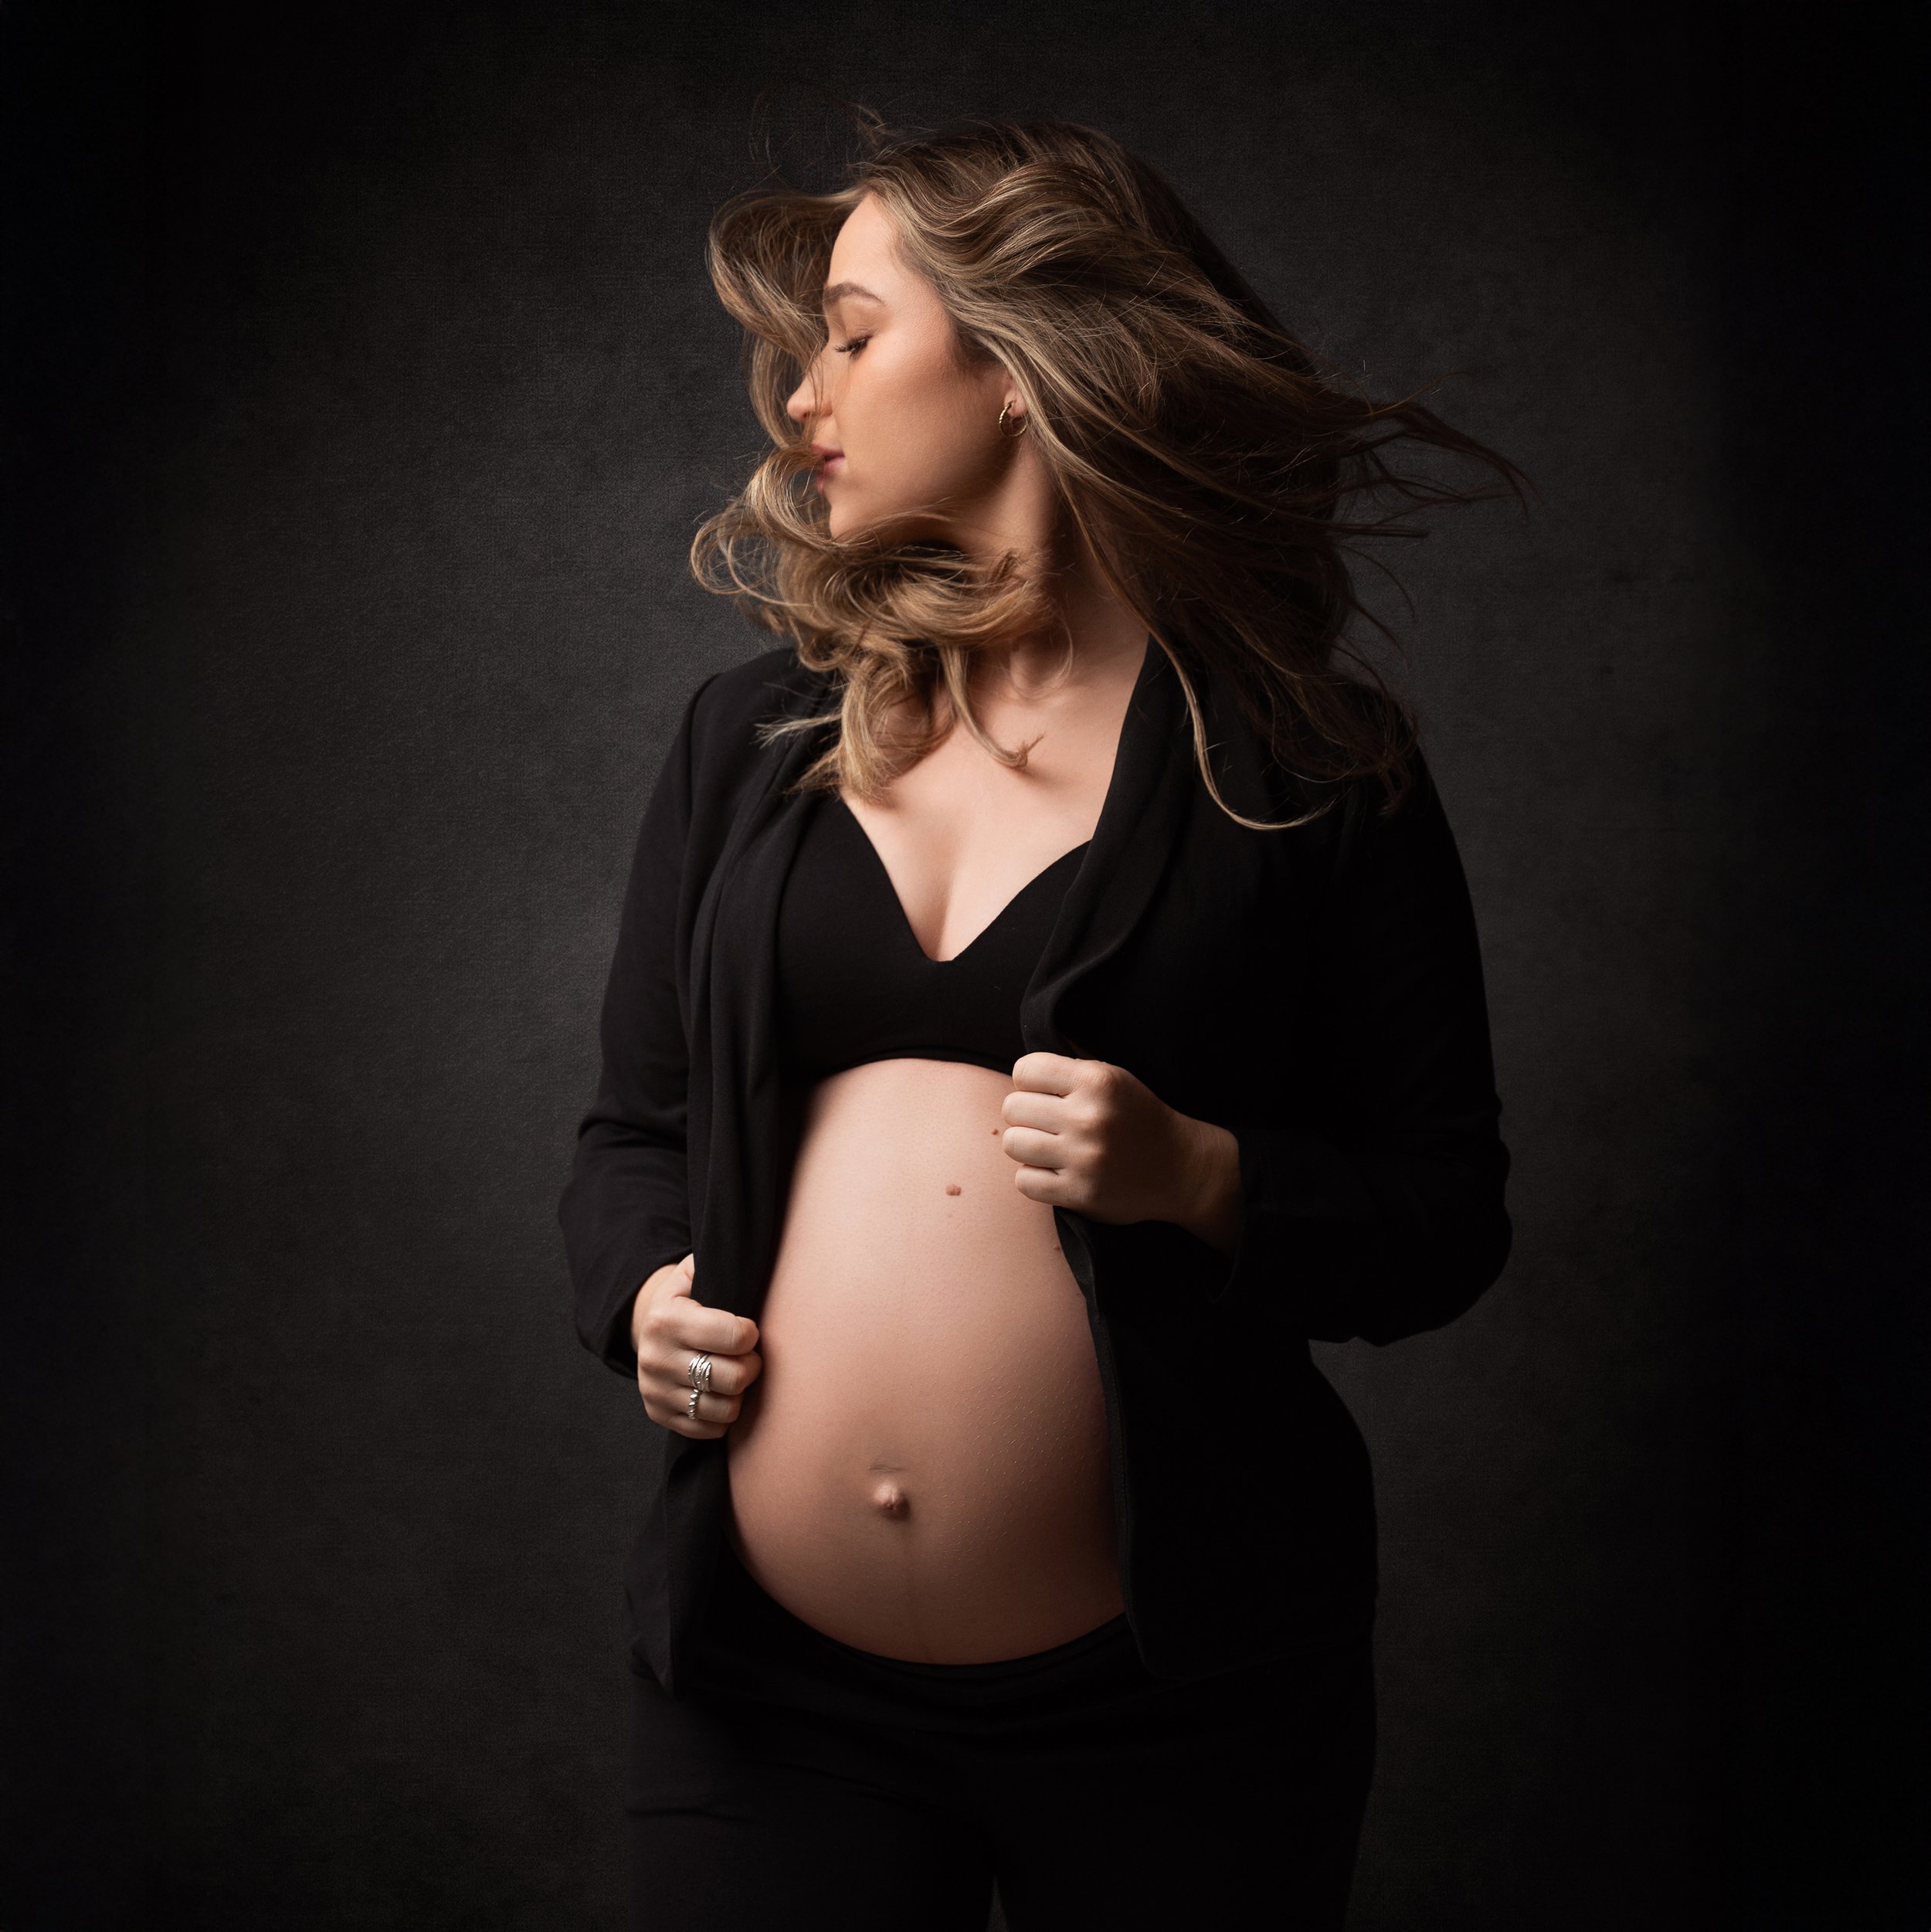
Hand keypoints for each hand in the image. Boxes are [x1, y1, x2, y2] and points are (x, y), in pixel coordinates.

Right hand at [629, 1252, 762, 1438]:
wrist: (648, 1329)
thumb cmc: (687, 1298)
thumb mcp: (693, 1272)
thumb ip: (718, 1261)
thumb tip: (748, 1252)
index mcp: (667, 1319)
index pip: (734, 1336)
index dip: (751, 1334)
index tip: (749, 1330)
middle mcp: (656, 1358)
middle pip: (734, 1377)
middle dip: (752, 1366)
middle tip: (749, 1356)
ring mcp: (655, 1391)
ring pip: (725, 1409)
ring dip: (739, 1394)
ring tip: (734, 1374)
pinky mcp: (659, 1415)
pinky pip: (710, 1430)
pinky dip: (723, 1416)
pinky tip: (720, 1393)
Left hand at [1000, 1054, 1243, 1254]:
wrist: (1182, 1168)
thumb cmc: (1138, 1118)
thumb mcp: (1115, 1078)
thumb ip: (1071, 1067)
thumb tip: (1023, 1064)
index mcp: (1098, 1081)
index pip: (1024, 1070)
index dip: (1030, 1082)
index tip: (1046, 1094)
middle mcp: (1090, 1117)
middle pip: (1012, 1108)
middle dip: (1026, 1115)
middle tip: (1048, 1124)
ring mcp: (1084, 1158)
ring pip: (1012, 1143)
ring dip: (1026, 1147)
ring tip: (1049, 1147)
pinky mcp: (1080, 1193)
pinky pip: (1024, 1182)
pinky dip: (1034, 1178)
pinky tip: (1056, 1171)